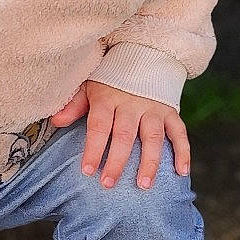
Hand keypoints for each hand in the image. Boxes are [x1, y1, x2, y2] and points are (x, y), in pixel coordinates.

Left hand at [48, 80, 189, 189]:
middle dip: (116, 161)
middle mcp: (132, 104)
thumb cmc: (110, 78)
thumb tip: (56, 121)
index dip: (93, 148)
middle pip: (124, 135)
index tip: (87, 171)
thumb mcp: (89, 85)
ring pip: (153, 137)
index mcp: (108, 98)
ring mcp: (153, 108)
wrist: (144, 55)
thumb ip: (74, 104)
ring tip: (144, 185)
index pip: (99, 126)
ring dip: (150, 162)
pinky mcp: (171, 112)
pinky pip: (179, 133)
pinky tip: (181, 172)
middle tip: (109, 183)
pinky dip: (183, 152)